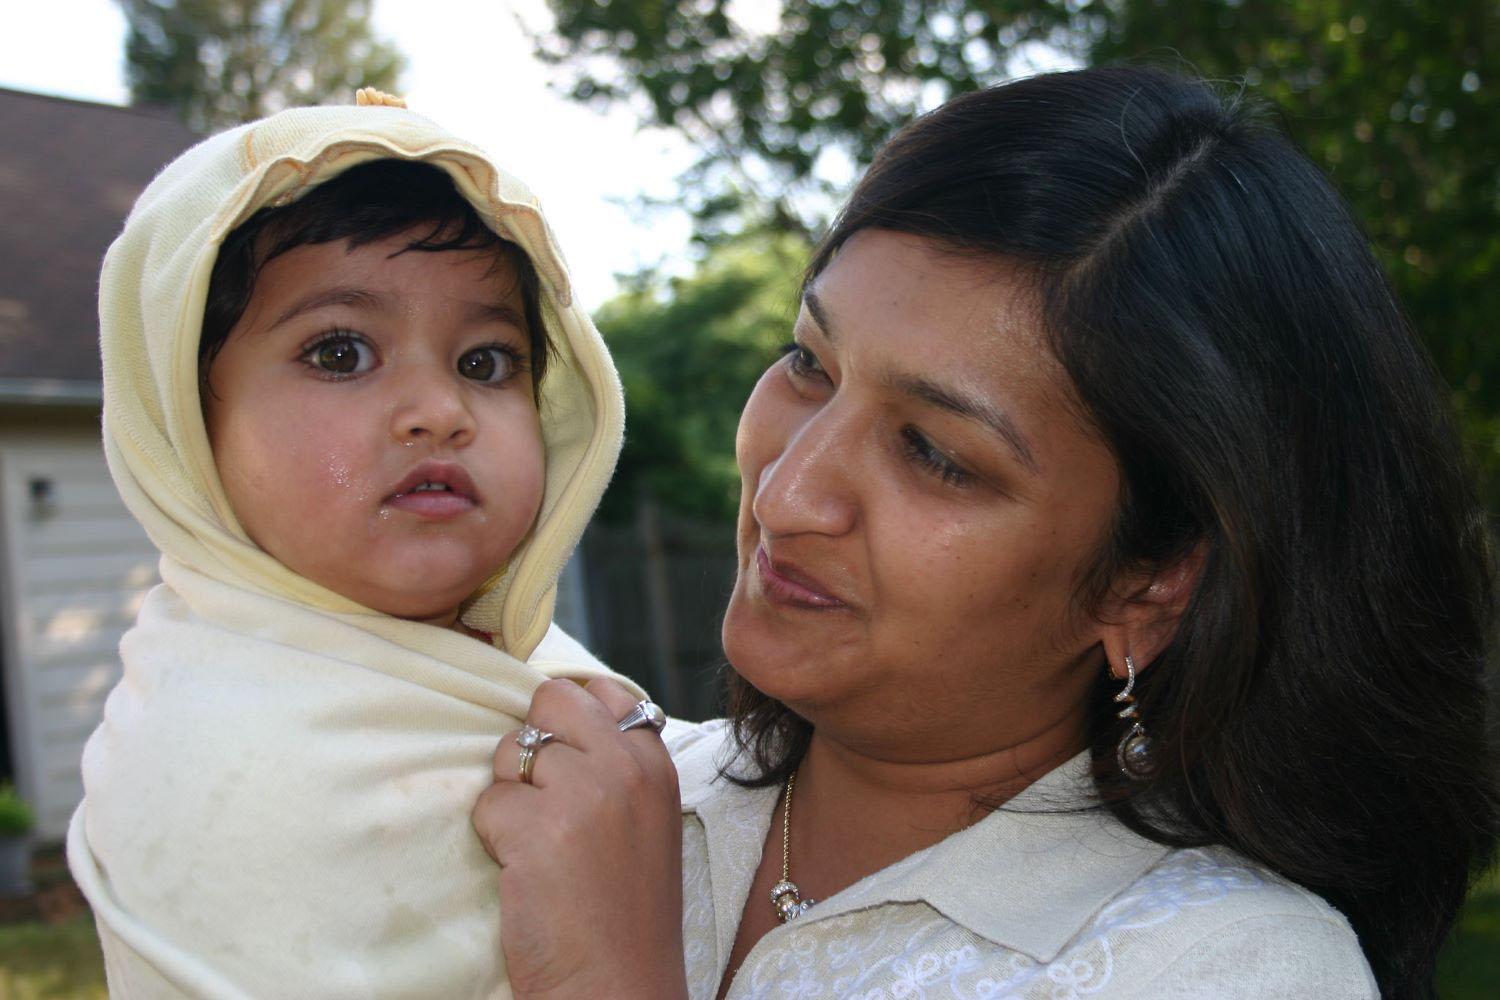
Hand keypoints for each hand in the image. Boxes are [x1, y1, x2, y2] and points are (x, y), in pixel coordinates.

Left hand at [471, 678, 687, 999]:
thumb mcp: (648, 822)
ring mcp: (582, 794)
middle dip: (535, 744)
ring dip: (511, 796)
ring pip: (512, 752)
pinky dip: (493, 837)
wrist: (618, 986)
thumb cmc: (626, 914)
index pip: (602, 692)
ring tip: (540, 848)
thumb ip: (618, 767)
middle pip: (550, 703)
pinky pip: (488, 802)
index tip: (566, 761)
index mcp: (655, 763)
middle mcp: (624, 767)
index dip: (570, 721)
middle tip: (544, 801)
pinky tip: (525, 873)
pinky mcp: (536, 828)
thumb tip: (559, 720)